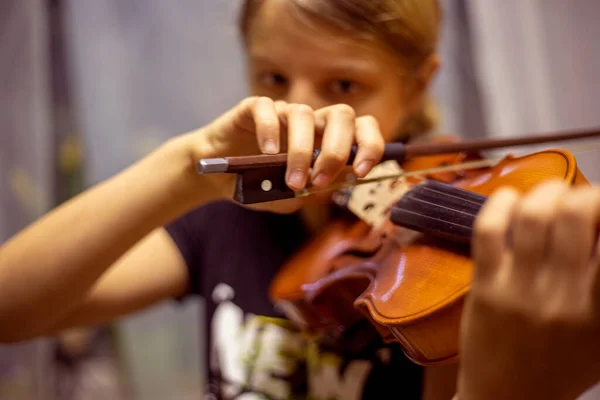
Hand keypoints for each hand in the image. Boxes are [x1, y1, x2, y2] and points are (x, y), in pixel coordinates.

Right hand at [186, 96, 384, 212]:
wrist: (218, 180)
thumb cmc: (260, 186)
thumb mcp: (292, 198)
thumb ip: (316, 191)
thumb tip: (342, 180)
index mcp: (327, 139)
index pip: (363, 128)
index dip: (370, 145)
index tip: (361, 172)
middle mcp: (310, 122)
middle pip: (340, 115)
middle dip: (336, 150)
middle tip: (319, 180)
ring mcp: (282, 113)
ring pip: (304, 113)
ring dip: (302, 150)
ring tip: (291, 180)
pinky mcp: (253, 109)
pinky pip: (266, 109)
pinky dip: (270, 130)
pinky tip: (268, 153)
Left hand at [458, 180, 599, 399]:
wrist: (507, 399)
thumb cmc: (561, 366)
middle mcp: (565, 297)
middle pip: (577, 215)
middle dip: (583, 193)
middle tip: (581, 197)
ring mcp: (520, 290)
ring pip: (533, 216)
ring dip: (545, 191)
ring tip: (550, 192)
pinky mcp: (484, 287)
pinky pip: (488, 232)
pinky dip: (499, 204)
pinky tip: (507, 197)